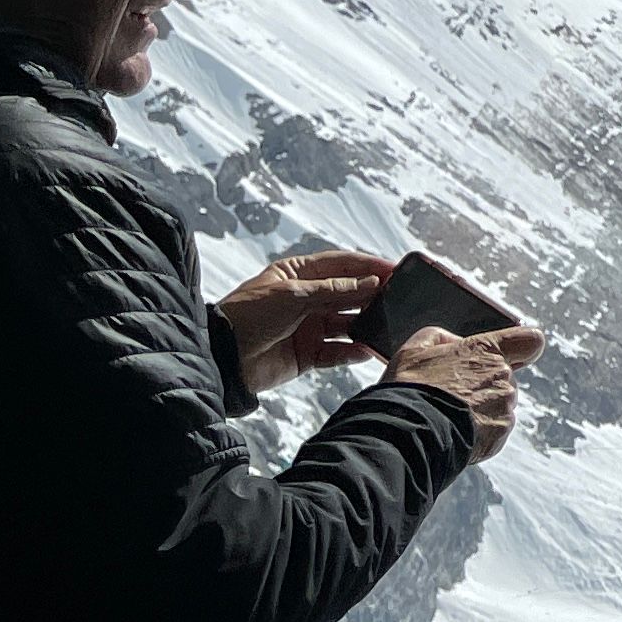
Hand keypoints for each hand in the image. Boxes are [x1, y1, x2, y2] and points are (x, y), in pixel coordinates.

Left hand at [214, 249, 395, 393]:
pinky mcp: (307, 353)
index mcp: (298, 275)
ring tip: (385, 323)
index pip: (341, 264)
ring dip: (365, 323)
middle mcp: (307, 299)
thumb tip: (373, 283)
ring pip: (346, 323)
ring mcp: (308, 326)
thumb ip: (335, 290)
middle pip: (348, 293)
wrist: (222, 357)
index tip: (395, 269)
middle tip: (399, 297)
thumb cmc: (249, 315)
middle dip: (371, 294)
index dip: (368, 266)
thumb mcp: (293, 295)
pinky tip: (365, 350)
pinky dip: (351, 352)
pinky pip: (337, 351)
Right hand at [383, 323, 547, 462]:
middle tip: (452, 395)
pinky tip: (454, 432)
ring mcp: (504, 407)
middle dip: (484, 385)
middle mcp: (503, 377)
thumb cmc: (411, 389)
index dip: (522, 347)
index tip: (510, 354)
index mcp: (487, 351)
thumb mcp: (415, 350)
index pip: (530, 341)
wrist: (410, 433)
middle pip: (505, 378)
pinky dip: (478, 432)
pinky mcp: (500, 434)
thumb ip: (441, 338)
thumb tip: (454, 343)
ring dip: (480, 409)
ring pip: (499, 405)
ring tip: (448, 416)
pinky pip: (494, 430)